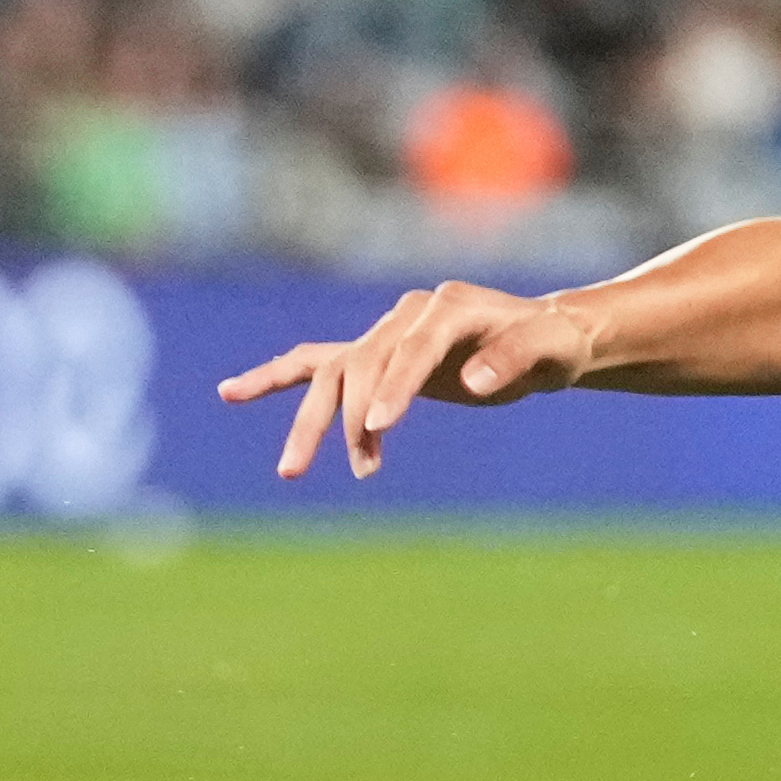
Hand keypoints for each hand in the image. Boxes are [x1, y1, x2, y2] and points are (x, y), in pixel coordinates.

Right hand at [217, 282, 601, 482]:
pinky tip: (230, 393)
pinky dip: (276, 378)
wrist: (545, 336)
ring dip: (310, 421)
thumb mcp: (547, 353)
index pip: (407, 351)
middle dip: (340, 419)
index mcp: (445, 309)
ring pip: (330, 372)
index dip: (391, 391)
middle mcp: (406, 315)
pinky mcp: (376, 355)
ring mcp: (386, 333)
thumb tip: (469, 379)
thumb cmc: (550, 345)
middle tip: (341, 471)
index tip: (376, 434)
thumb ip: (511, 361)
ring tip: (291, 471)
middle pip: (356, 364)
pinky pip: (319, 366)